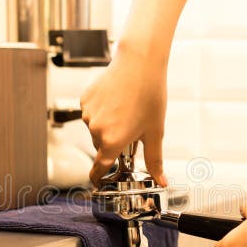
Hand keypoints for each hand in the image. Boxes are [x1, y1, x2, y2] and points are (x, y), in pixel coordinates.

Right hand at [80, 42, 167, 186]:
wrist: (139, 63)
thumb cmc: (150, 96)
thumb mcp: (155, 132)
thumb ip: (155, 160)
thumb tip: (162, 182)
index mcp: (112, 141)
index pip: (99, 168)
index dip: (98, 178)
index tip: (99, 182)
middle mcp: (96, 130)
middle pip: (101, 146)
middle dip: (113, 142)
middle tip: (131, 128)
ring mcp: (88, 114)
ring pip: (96, 129)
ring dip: (107, 126)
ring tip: (125, 110)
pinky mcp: (85, 99)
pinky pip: (91, 113)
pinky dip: (101, 111)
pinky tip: (116, 100)